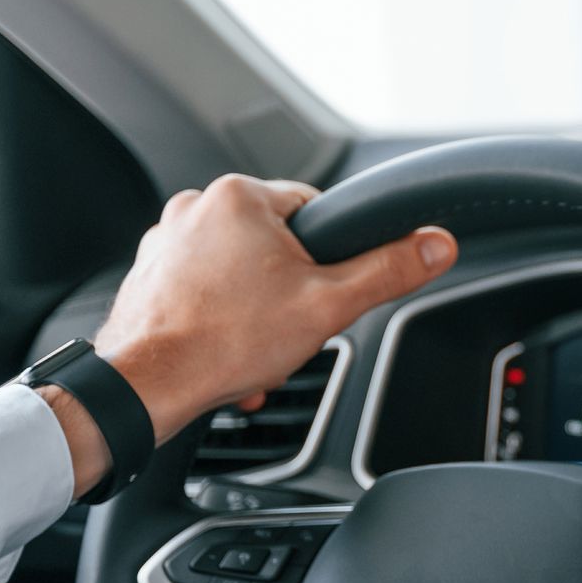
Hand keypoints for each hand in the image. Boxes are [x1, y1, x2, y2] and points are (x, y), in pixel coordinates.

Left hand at [46, 175, 457, 497]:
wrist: (145, 386)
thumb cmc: (223, 341)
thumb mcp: (328, 305)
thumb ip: (388, 270)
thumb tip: (436, 245)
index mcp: (239, 196)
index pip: (313, 210)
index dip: (329, 257)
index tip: (321, 291)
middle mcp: (194, 208)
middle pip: (275, 246)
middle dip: (289, 291)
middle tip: (287, 326)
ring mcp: (164, 243)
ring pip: (238, 273)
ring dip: (254, 311)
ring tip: (253, 346)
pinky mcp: (147, 277)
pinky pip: (202, 292)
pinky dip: (220, 321)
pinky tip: (226, 353)